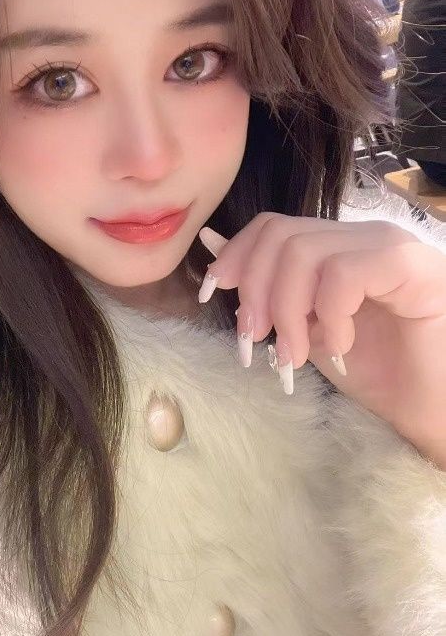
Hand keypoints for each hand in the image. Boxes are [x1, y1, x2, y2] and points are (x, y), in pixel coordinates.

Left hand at [197, 213, 445, 466]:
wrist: (435, 410)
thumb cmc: (381, 374)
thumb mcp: (307, 330)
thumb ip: (268, 290)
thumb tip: (212, 243)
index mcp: (338, 246)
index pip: (272, 225)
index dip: (236, 256)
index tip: (216, 296)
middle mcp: (362, 236)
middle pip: (280, 234)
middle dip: (255, 289)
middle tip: (255, 340)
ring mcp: (388, 246)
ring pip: (304, 251)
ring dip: (287, 310)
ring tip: (294, 354)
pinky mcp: (411, 266)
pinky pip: (343, 273)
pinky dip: (328, 314)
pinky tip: (341, 346)